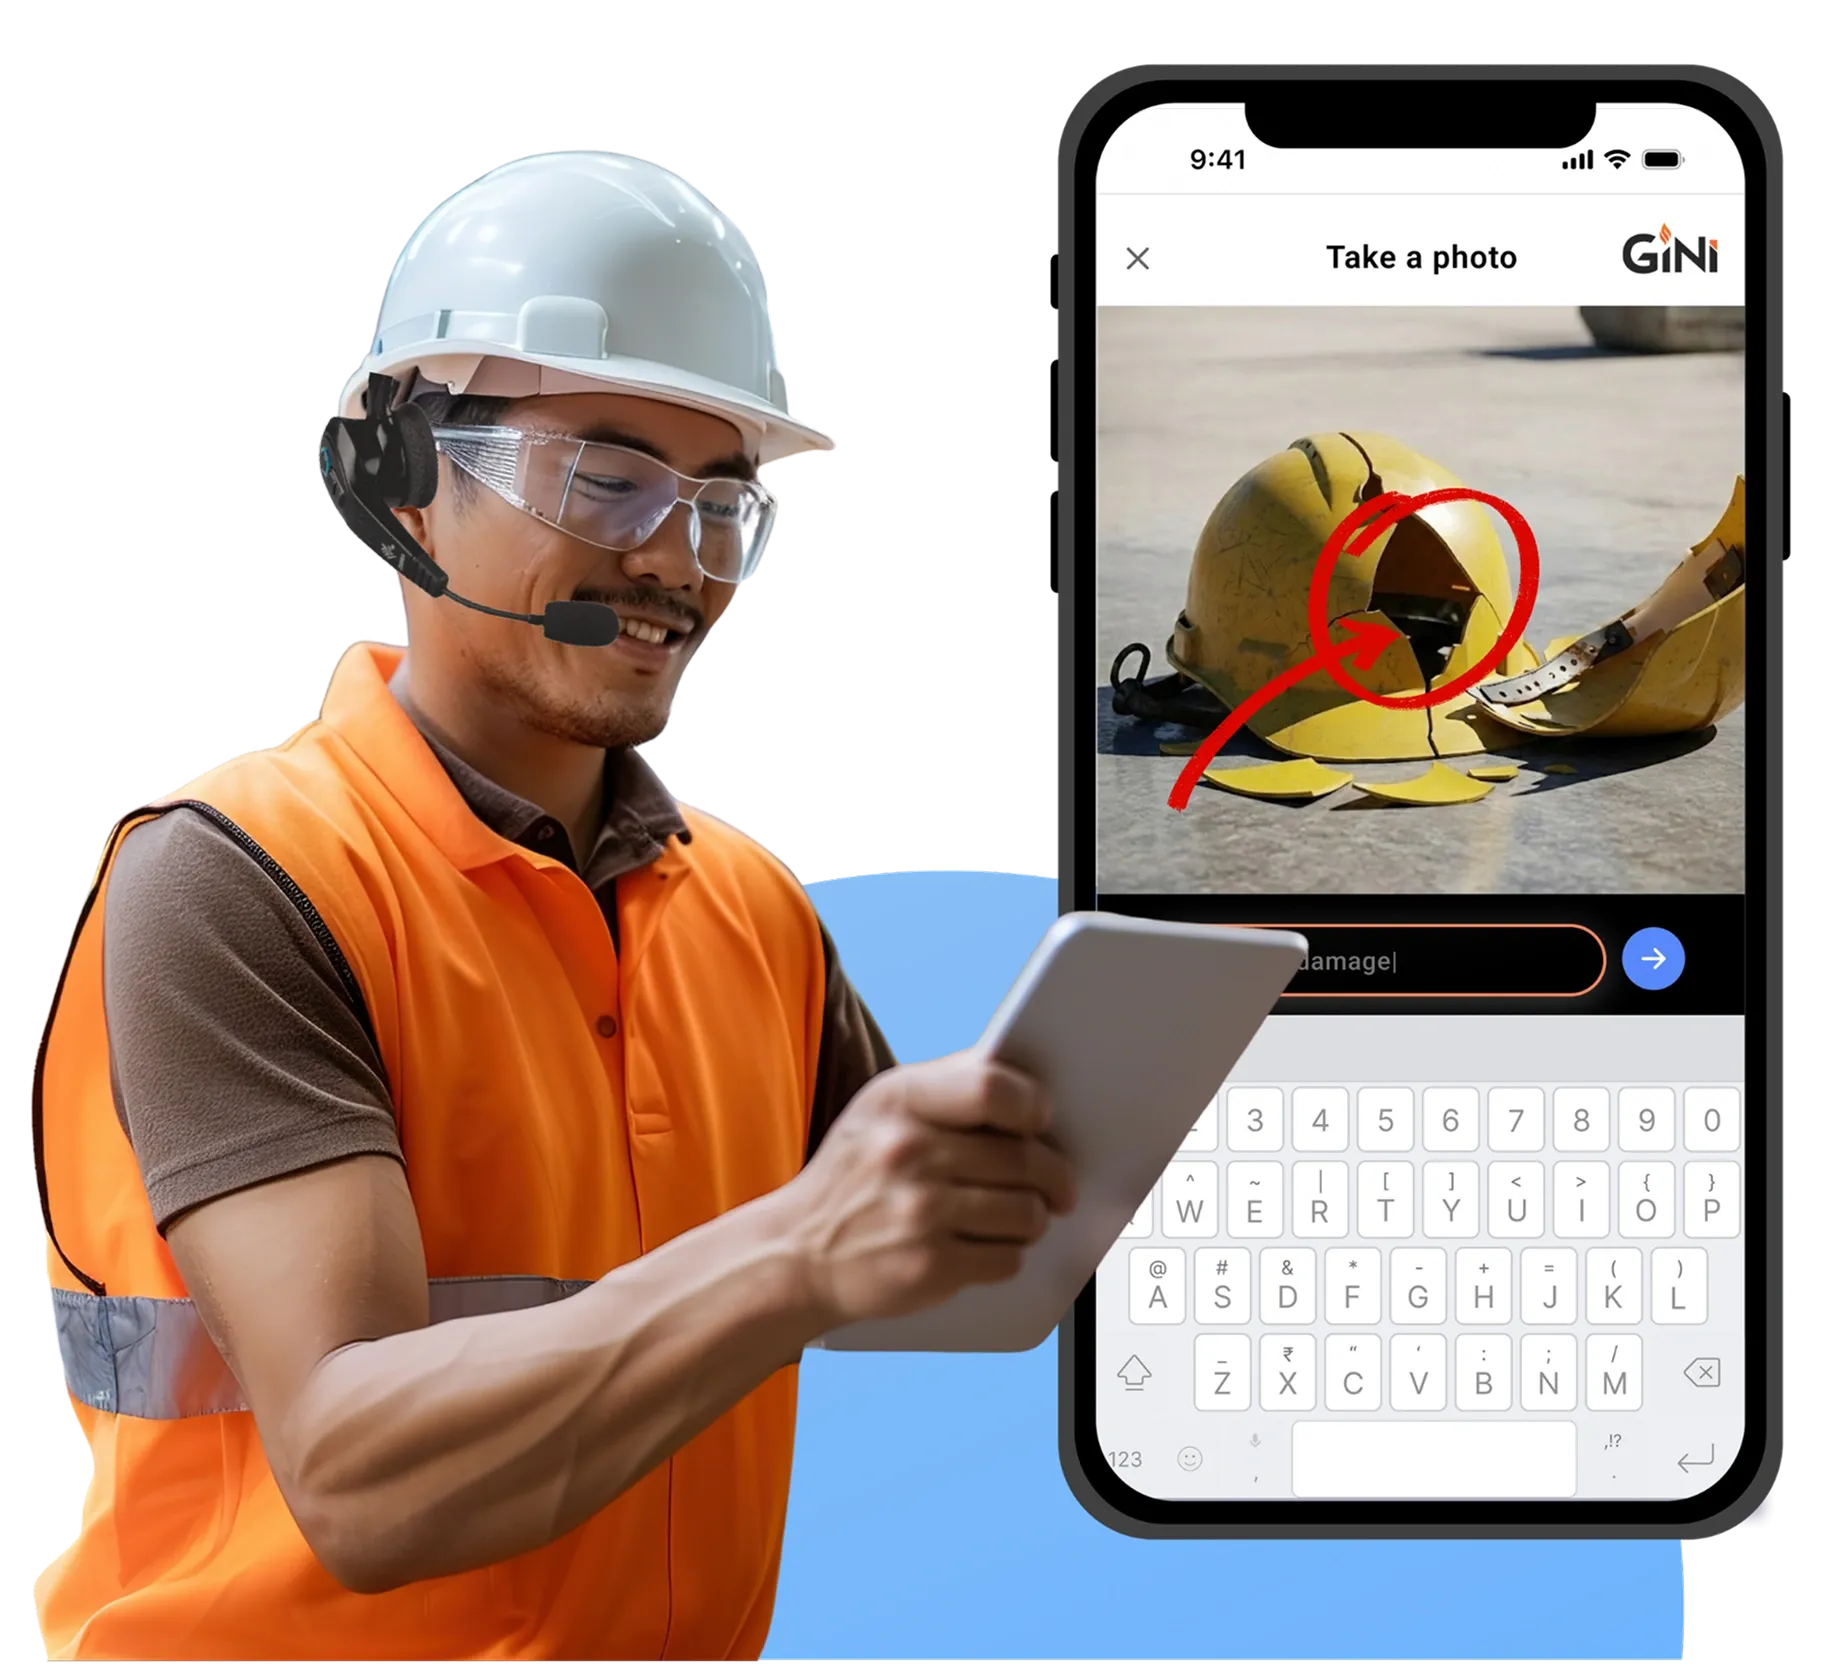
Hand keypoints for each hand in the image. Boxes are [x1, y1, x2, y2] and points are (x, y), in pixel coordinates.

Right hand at [780, 1050, 1075, 1328]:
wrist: (796, 1253)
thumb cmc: (852, 1176)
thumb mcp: (880, 1110)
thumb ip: (948, 1085)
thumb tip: (1026, 1080)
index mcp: (899, 1100)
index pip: (993, 1089)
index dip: (1033, 1106)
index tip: (1043, 1120)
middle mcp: (906, 1151)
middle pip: (1024, 1158)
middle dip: (1053, 1175)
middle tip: (1059, 1184)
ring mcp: (918, 1212)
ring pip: (1027, 1212)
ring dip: (1034, 1217)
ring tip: (1019, 1214)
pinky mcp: (930, 1266)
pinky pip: (1008, 1258)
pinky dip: (1008, 1254)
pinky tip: (985, 1244)